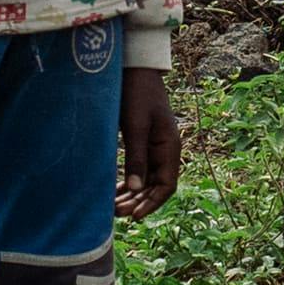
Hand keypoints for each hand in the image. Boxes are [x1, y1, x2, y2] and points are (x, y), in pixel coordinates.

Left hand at [116, 63, 181, 215]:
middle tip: (116, 214)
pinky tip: (114, 193)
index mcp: (170, 147)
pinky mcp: (141, 143)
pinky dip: (128, 183)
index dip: (152, 203)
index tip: (134, 215)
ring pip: (146, 181)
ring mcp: (154, 147)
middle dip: (138, 202)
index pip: (167, 185)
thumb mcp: (135, 125)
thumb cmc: (137, 93)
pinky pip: (138, 170)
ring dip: (132, 195)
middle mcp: (165, 150)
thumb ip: (136, 156)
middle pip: (156, 186)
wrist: (134, 68)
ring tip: (113, 208)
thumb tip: (136, 189)